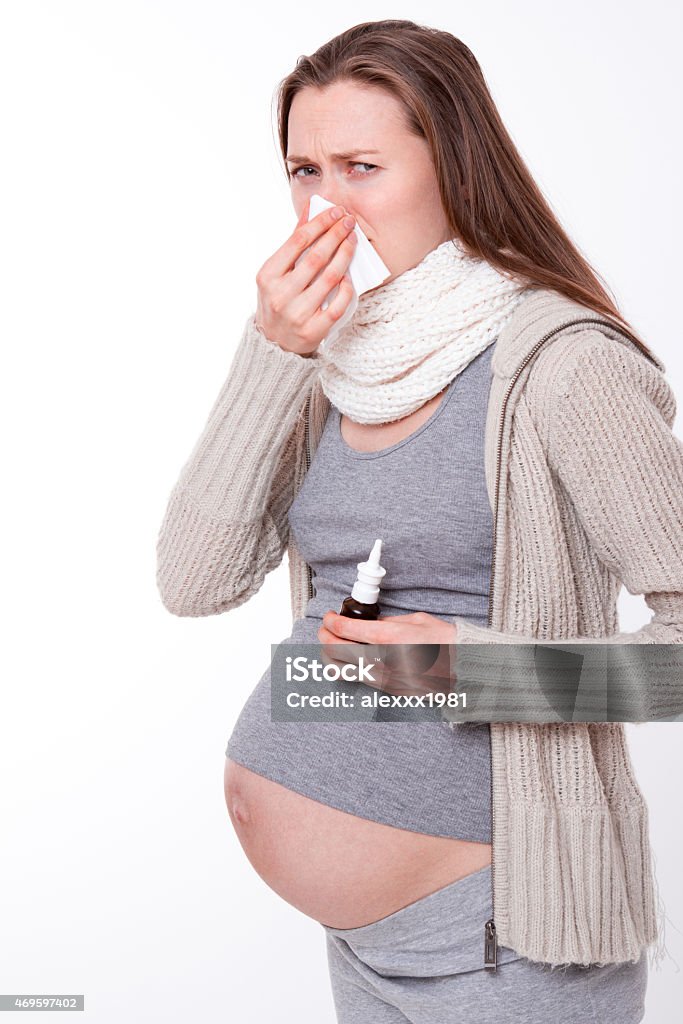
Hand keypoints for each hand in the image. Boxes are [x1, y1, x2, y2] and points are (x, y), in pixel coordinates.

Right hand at [254, 199, 357, 355]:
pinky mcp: (314, 330)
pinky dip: (347, 288)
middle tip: (349, 222)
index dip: (320, 223)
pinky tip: (349, 275)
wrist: (275, 344)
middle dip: (336, 235)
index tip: (336, 211)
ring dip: (346, 256)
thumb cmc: (277, 301)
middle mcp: (281, 295)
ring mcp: (298, 314)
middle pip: (317, 257)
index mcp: (268, 276)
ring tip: (353, 241)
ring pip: (330, 278)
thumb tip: (310, 208)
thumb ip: (293, 243)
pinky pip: (338, 304)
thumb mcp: (276, 272)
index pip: (298, 241)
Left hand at [318, 610, 457, 697]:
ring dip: (331, 654)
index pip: (346, 630)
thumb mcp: (415, 620)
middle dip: (324, 636)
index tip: (329, 616)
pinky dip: (347, 666)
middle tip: (326, 628)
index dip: (331, 621)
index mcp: (389, 638)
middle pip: (335, 650)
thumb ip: (387, 621)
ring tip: (333, 644)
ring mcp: (383, 678)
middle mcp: (382, 661)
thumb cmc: (445, 642)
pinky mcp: (387, 690)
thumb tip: (367, 621)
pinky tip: (350, 657)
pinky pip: (357, 678)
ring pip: (341, 669)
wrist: (463, 670)